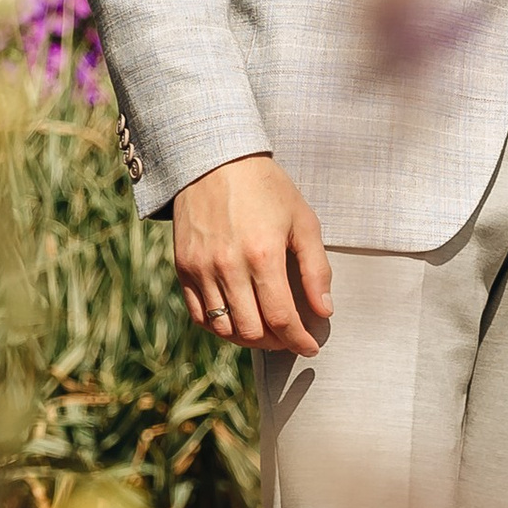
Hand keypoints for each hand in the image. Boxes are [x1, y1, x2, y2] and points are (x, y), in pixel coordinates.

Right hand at [172, 154, 333, 355]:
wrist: (215, 160)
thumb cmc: (266, 188)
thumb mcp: (303, 221)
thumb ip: (316, 269)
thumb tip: (325, 311)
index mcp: (263, 255)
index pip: (282, 318)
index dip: (300, 340)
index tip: (311, 346)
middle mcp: (229, 266)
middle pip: (252, 330)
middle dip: (277, 342)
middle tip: (290, 336)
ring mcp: (201, 269)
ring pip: (224, 329)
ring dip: (248, 339)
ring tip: (266, 331)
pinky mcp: (183, 267)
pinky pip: (199, 315)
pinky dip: (220, 327)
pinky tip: (238, 320)